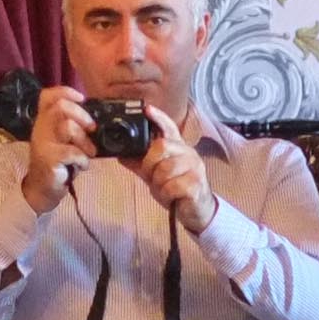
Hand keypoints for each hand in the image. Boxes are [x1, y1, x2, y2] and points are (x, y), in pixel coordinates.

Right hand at [20, 88, 97, 214]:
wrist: (43, 189)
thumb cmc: (58, 162)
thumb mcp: (63, 140)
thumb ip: (73, 126)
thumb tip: (96, 120)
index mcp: (44, 121)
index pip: (47, 96)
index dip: (65, 91)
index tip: (82, 98)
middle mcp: (40, 129)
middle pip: (60, 107)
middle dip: (82, 114)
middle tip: (92, 128)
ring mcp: (43, 144)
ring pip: (67, 127)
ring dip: (84, 140)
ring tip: (89, 152)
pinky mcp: (48, 160)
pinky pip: (71, 152)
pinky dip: (83, 159)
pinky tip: (82, 166)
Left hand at [133, 106, 217, 238]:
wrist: (197, 211)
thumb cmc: (176, 189)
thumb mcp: (155, 176)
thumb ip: (140, 164)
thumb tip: (121, 155)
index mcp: (179, 148)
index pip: (169, 128)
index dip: (158, 118)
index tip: (147, 109)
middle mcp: (189, 153)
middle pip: (161, 146)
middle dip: (150, 164)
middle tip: (152, 177)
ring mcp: (195, 168)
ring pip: (165, 169)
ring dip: (159, 184)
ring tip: (165, 189)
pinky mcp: (197, 184)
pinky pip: (172, 186)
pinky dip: (167, 194)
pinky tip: (173, 197)